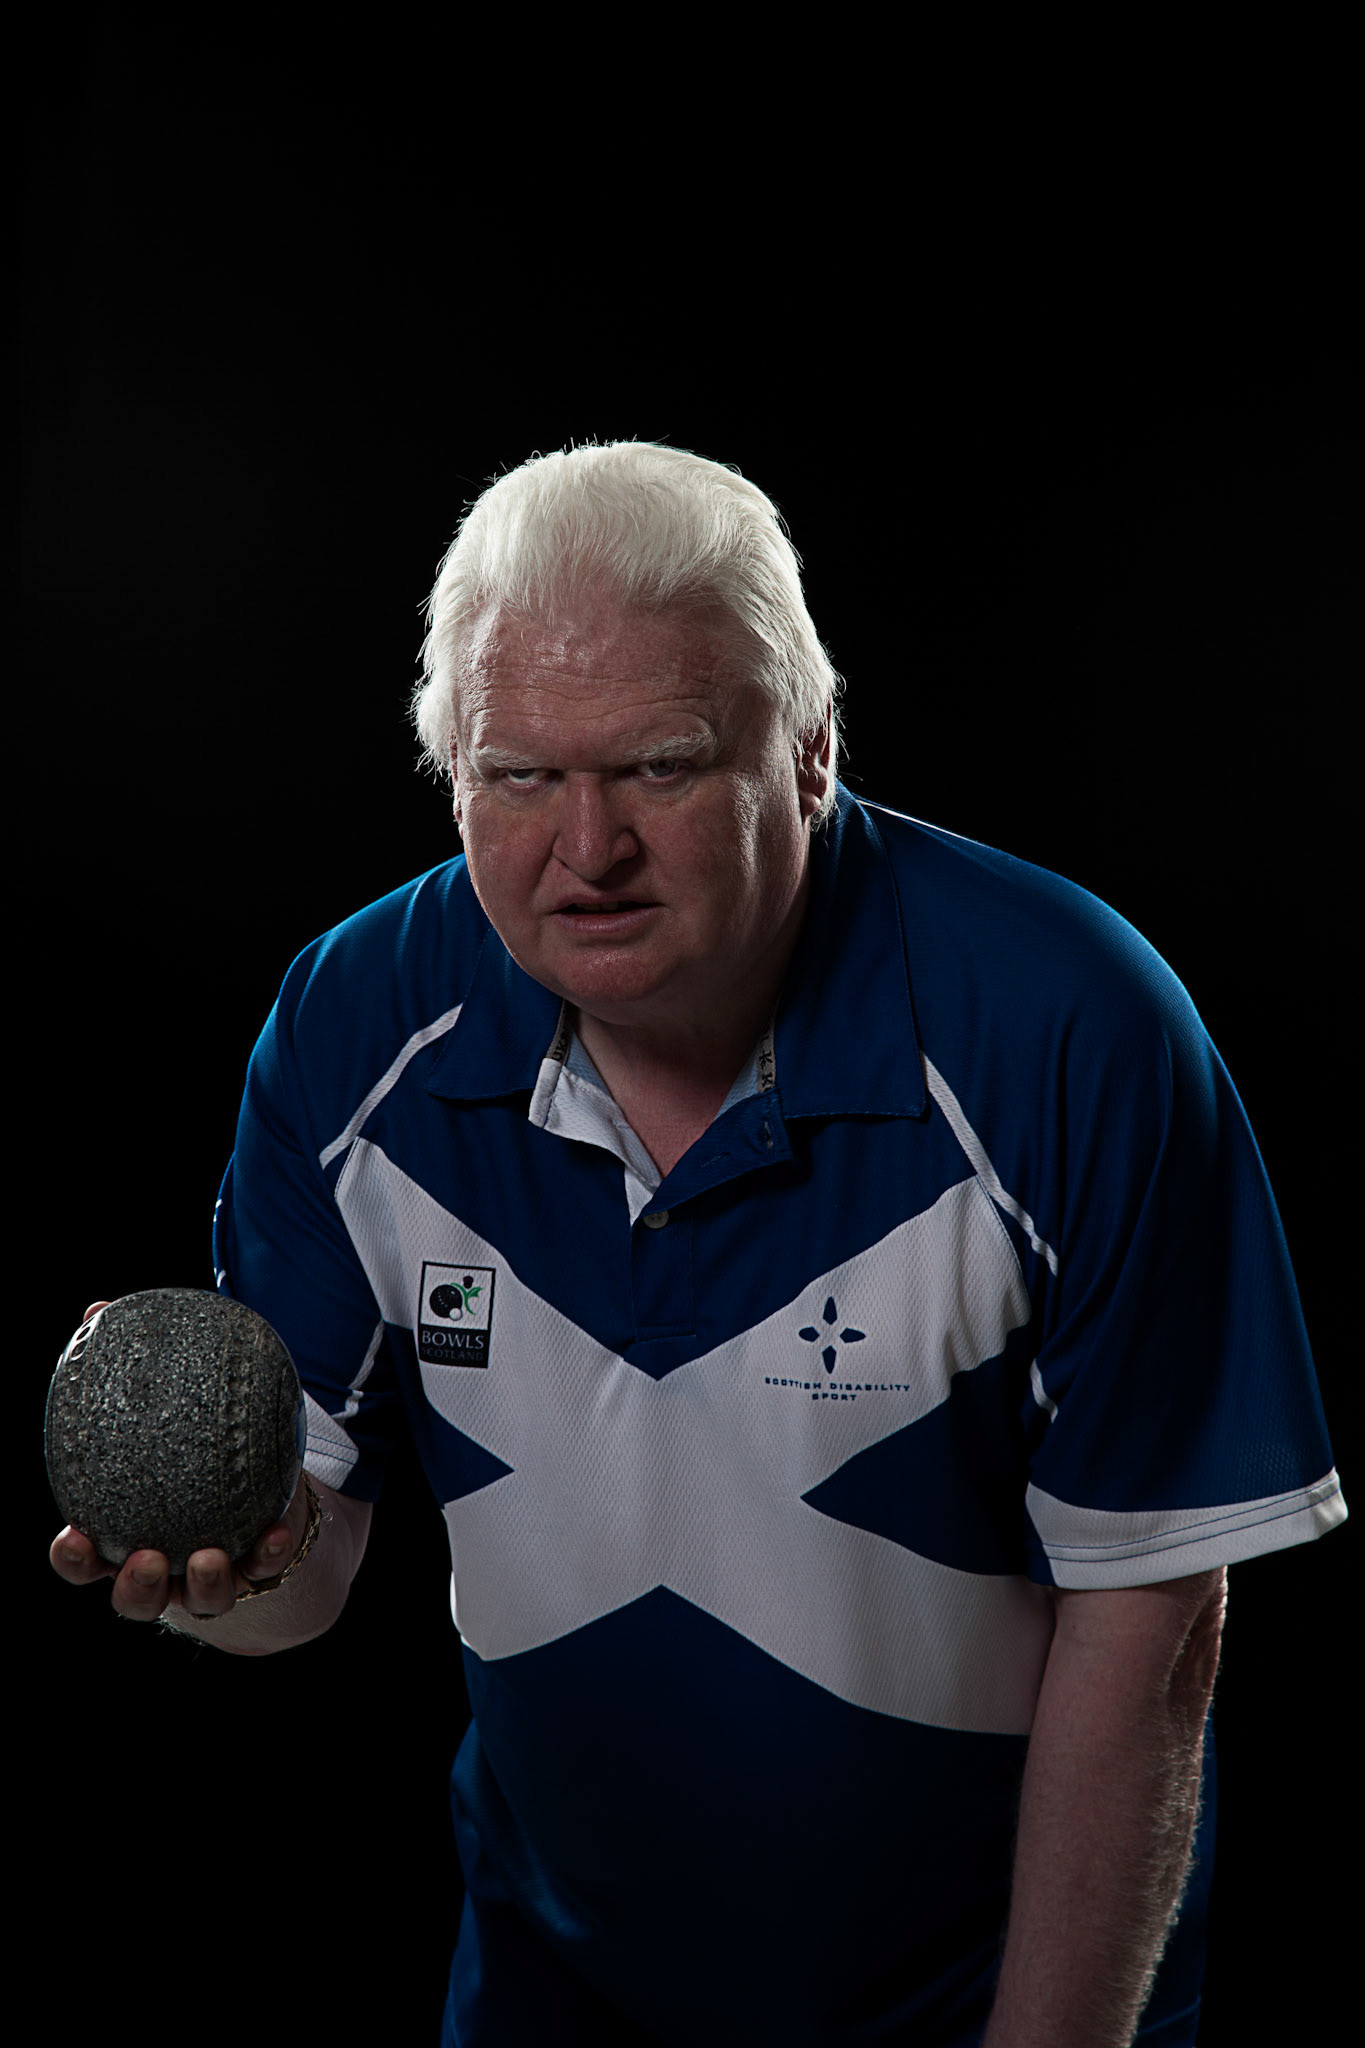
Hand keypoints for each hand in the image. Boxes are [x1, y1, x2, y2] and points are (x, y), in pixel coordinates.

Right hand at [49, 1299, 310, 1622]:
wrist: (258, 1499)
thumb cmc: (189, 1452)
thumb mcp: (164, 1414)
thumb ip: (132, 1369)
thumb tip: (97, 1310)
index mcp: (127, 1539)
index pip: (86, 1560)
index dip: (73, 1558)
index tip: (73, 1537)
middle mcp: (166, 1571)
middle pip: (137, 1596)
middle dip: (137, 1586)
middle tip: (146, 1560)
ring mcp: (214, 1578)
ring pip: (204, 1598)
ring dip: (205, 1583)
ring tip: (211, 1557)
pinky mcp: (263, 1568)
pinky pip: (267, 1566)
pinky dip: (270, 1550)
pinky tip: (278, 1529)